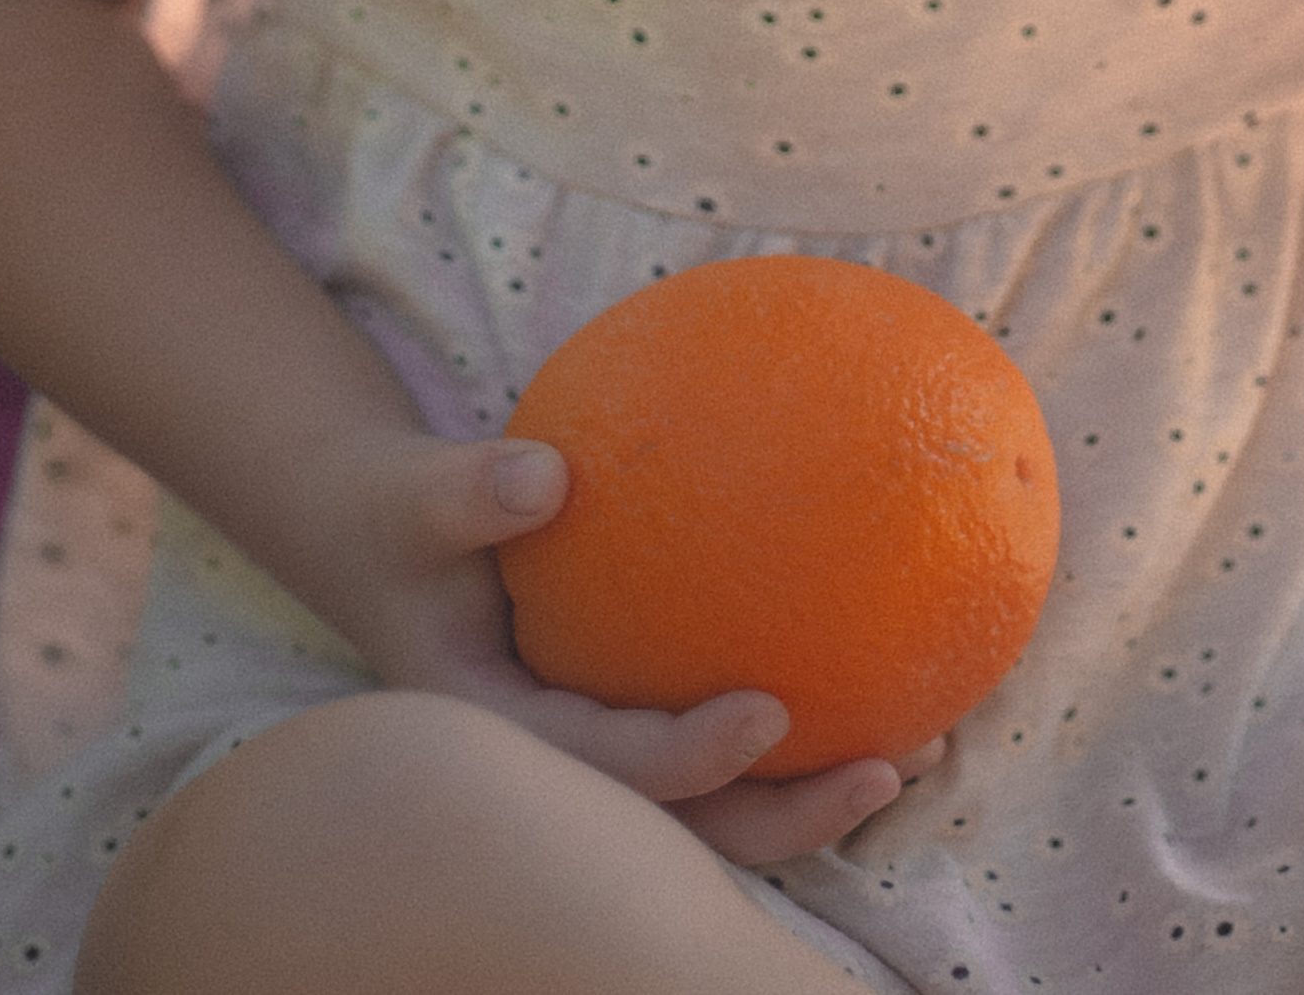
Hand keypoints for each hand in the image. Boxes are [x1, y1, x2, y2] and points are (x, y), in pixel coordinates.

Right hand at [305, 423, 941, 864]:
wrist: (378, 531)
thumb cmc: (393, 511)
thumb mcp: (410, 496)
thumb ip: (469, 491)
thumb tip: (550, 476)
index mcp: (504, 734)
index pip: (609, 773)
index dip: (689, 758)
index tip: (771, 714)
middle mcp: (562, 762)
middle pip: (687, 827)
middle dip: (792, 816)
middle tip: (891, 769)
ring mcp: (601, 741)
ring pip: (718, 800)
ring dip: (816, 785)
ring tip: (925, 746)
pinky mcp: (630, 706)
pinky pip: (718, 720)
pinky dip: (802, 709)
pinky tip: (881, 655)